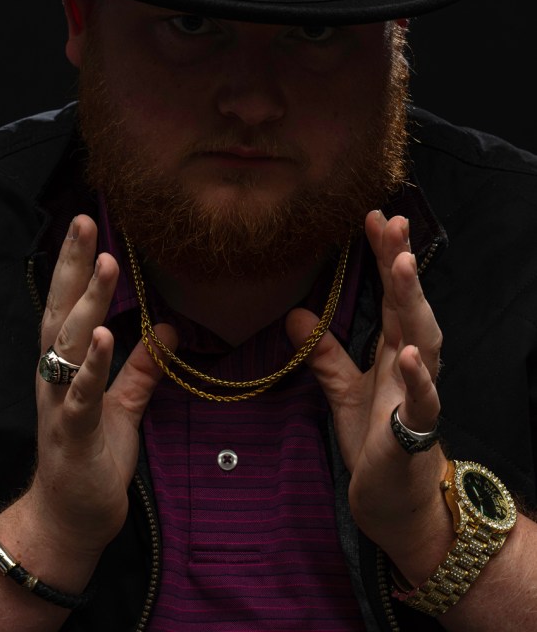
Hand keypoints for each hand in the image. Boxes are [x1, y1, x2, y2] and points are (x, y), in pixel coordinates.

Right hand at [26, 214, 175, 562]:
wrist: (70, 519)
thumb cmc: (92, 456)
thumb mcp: (123, 405)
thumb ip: (141, 368)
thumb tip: (171, 330)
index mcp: (64, 363)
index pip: (69, 302)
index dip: (77, 263)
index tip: (88, 223)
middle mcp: (54, 375)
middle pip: (61, 309)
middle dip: (73, 265)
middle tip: (85, 221)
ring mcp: (59, 402)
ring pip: (68, 343)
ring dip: (87, 303)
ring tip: (105, 264)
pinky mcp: (71, 434)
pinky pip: (79, 394)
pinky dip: (89, 366)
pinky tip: (101, 337)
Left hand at [286, 210, 450, 580]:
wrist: (396, 502)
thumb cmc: (375, 442)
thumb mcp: (342, 391)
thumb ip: (324, 353)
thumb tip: (295, 314)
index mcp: (395, 350)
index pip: (392, 294)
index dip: (384, 256)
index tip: (374, 216)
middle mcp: (412, 365)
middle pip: (410, 305)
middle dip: (402, 263)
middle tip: (392, 222)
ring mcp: (418, 396)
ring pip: (425, 340)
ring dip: (414, 302)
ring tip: (402, 265)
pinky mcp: (415, 432)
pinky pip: (422, 401)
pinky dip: (419, 377)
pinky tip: (410, 354)